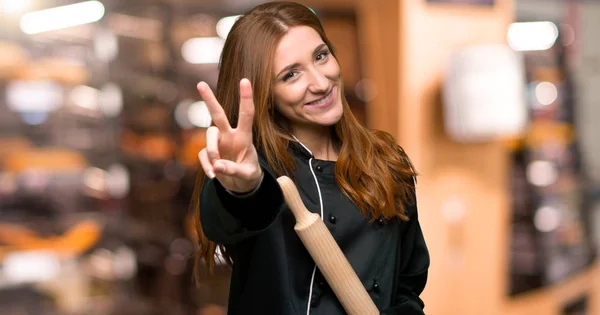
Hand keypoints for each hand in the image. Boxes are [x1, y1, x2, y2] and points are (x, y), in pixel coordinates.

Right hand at [197, 78, 262, 192]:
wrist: (242, 185)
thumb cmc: (249, 175)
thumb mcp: (246, 175)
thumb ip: (233, 170)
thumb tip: (217, 166)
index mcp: (244, 137)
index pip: (246, 115)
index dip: (245, 98)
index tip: (244, 80)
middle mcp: (230, 136)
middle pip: (218, 115)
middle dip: (209, 100)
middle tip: (200, 84)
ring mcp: (218, 143)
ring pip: (209, 135)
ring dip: (212, 151)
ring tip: (216, 168)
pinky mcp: (209, 153)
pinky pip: (203, 155)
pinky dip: (207, 166)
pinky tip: (213, 175)